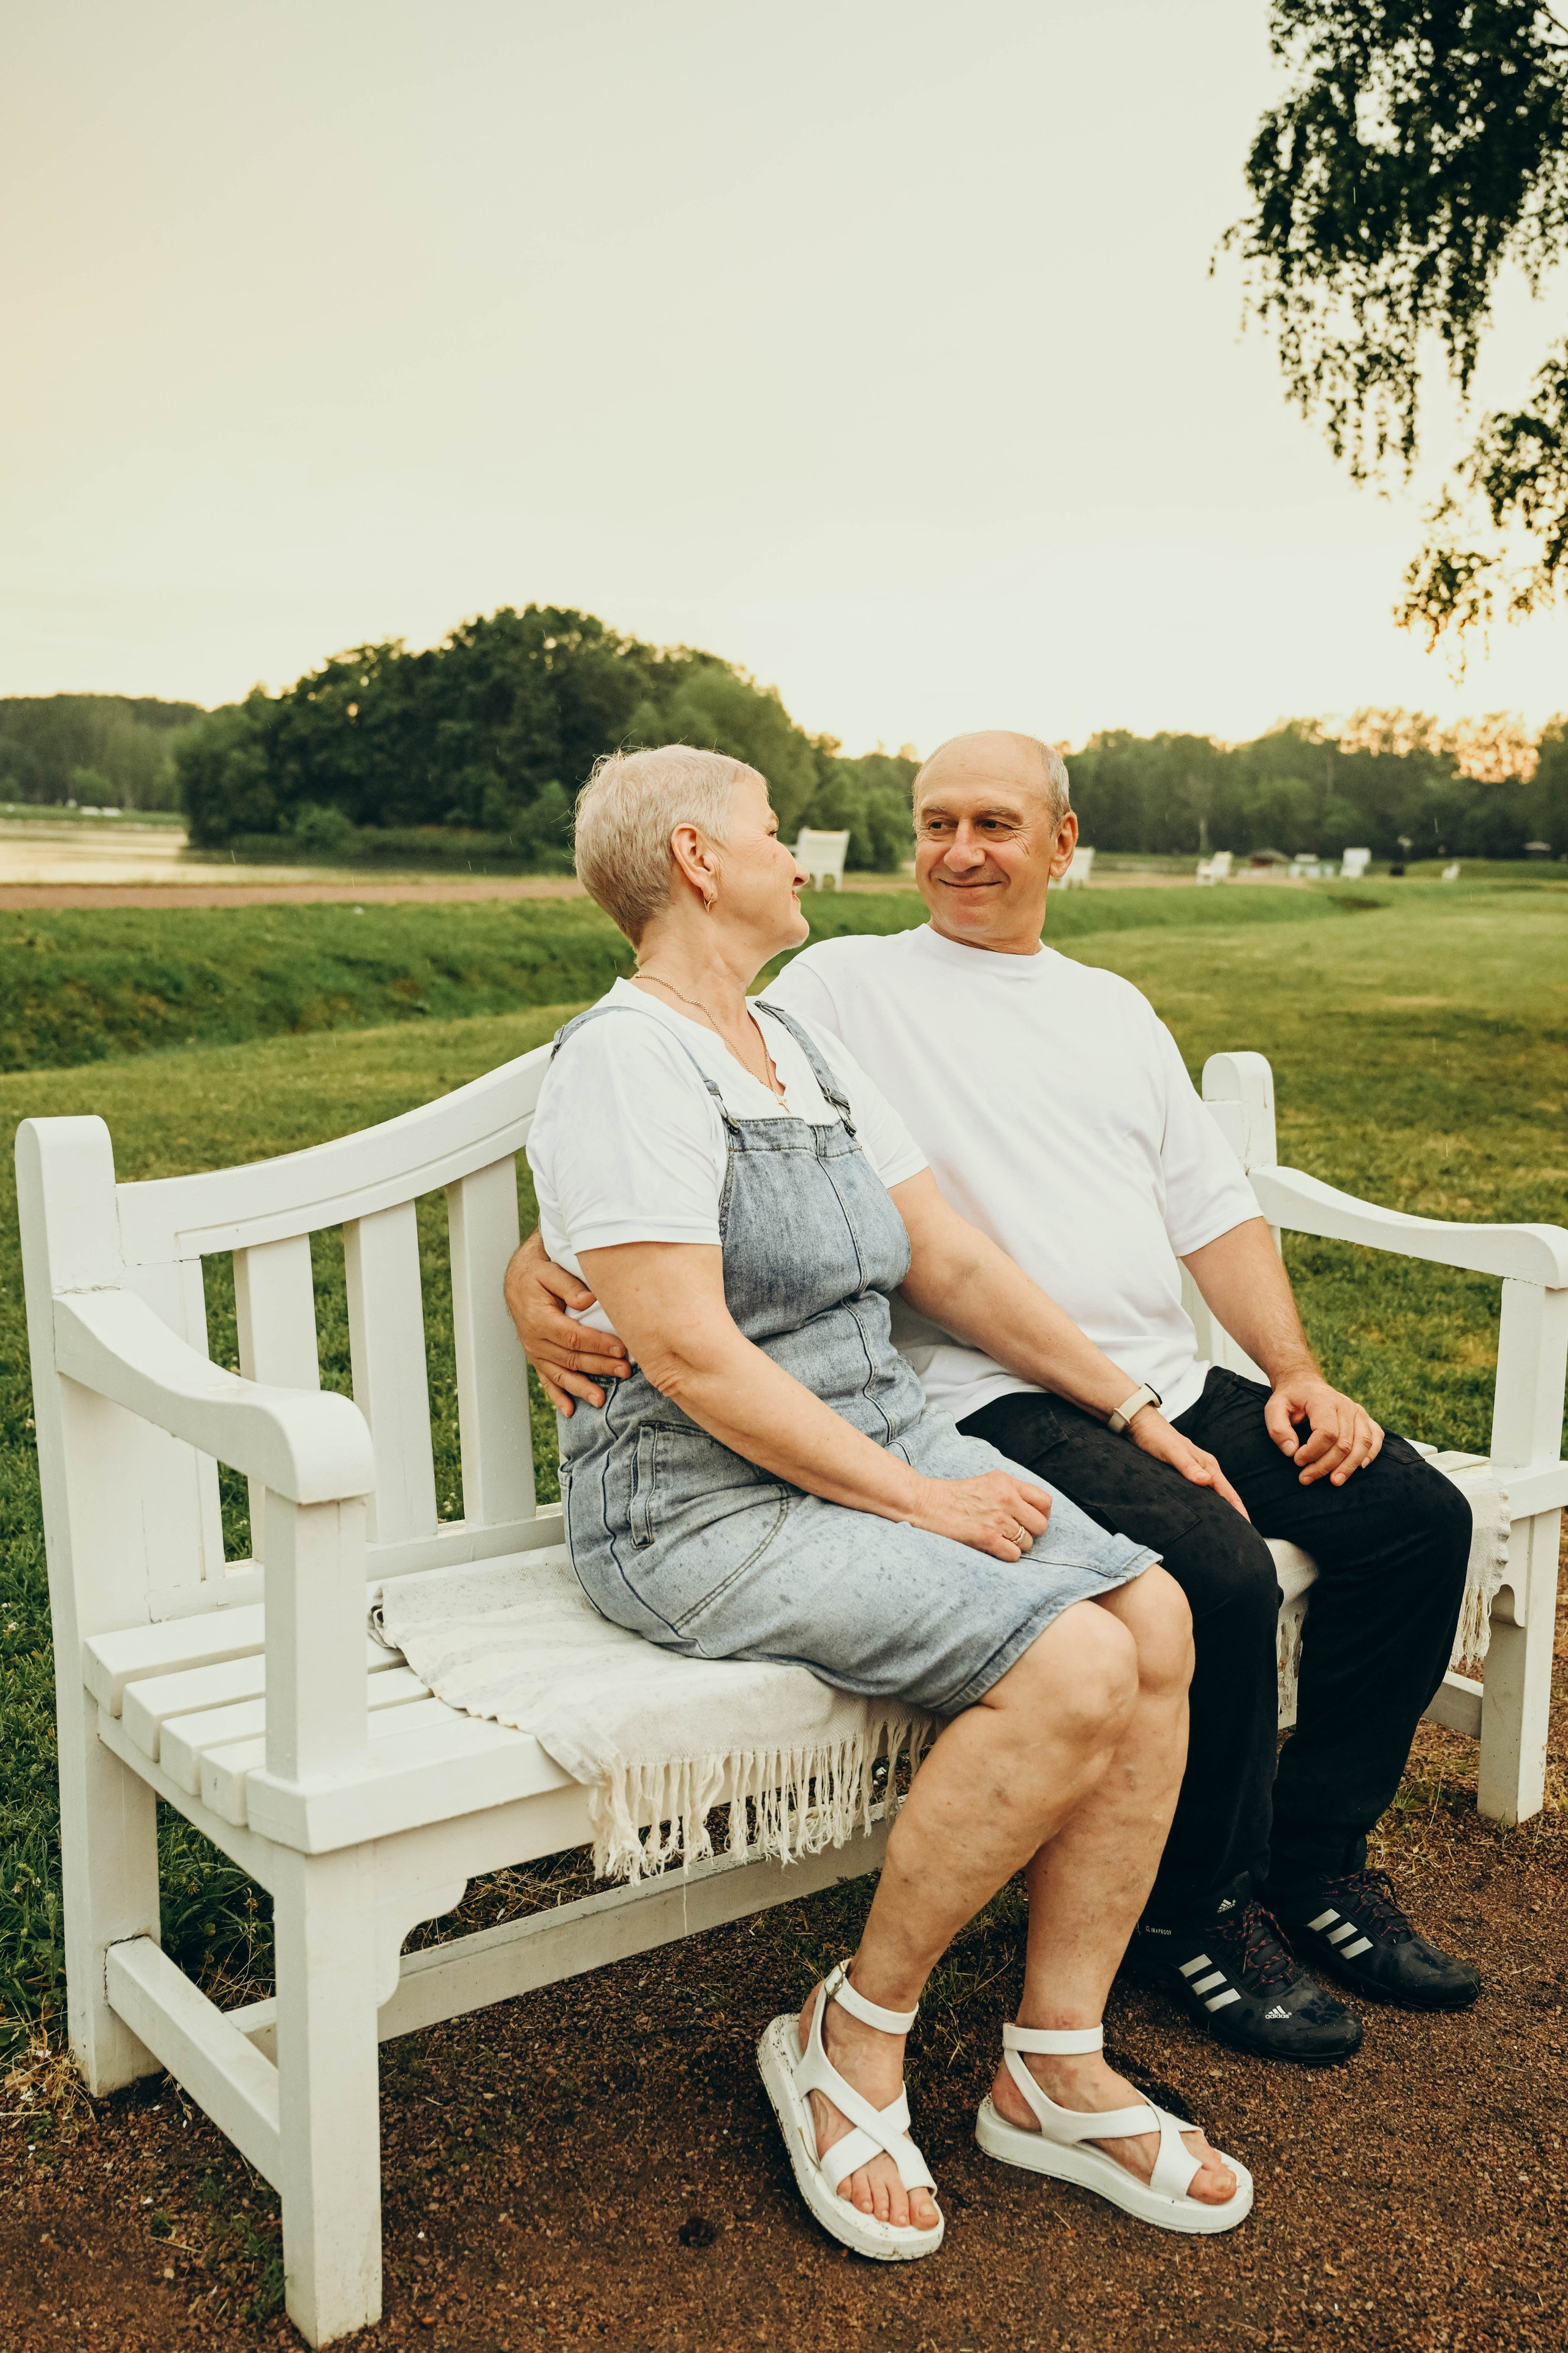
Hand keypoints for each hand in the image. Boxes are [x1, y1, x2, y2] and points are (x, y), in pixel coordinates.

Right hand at [502, 1230, 630, 1414]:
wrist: (517, 1279)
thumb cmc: (537, 1273)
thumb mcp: (549, 1270)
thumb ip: (567, 1284)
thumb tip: (588, 1300)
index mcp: (539, 1318)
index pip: (573, 1336)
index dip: (598, 1344)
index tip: (621, 1348)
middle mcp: (535, 1339)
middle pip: (571, 1358)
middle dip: (599, 1366)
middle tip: (624, 1371)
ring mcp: (535, 1352)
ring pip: (560, 1374)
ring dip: (581, 1387)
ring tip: (600, 1400)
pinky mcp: (537, 1358)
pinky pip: (546, 1380)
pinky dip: (557, 1396)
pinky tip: (569, 1410)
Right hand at [909, 1470, 1052, 1561]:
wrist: (925, 1503)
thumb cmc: (954, 1496)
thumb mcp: (987, 1482)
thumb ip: (1011, 1492)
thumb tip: (1034, 1511)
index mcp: (1007, 1482)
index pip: (1045, 1501)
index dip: (1041, 1515)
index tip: (1031, 1521)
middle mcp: (1006, 1498)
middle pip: (1040, 1525)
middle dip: (1030, 1533)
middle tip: (1015, 1534)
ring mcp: (997, 1519)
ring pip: (1027, 1543)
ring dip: (1015, 1546)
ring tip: (998, 1539)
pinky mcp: (987, 1537)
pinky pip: (1013, 1555)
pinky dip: (1005, 1555)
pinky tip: (992, 1547)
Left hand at [1128, 1409, 1250, 1519]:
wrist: (1142, 1425)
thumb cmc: (1157, 1437)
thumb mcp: (1172, 1452)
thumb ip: (1188, 1466)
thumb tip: (1206, 1481)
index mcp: (1208, 1465)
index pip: (1229, 1493)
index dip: (1239, 1511)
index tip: (1247, 1528)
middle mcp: (1205, 1469)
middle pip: (1224, 1496)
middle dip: (1234, 1515)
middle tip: (1239, 1536)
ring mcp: (1196, 1472)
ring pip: (1213, 1495)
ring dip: (1220, 1511)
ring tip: (1224, 1530)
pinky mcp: (1185, 1474)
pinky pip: (1200, 1493)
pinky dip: (1205, 1505)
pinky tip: (1203, 1515)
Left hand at [1264, 1371, 1383, 1486]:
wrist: (1304, 1385)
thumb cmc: (1290, 1399)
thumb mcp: (1274, 1408)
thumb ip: (1278, 1429)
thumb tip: (1291, 1451)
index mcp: (1323, 1400)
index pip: (1327, 1433)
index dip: (1313, 1452)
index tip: (1297, 1461)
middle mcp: (1346, 1405)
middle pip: (1344, 1443)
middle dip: (1325, 1465)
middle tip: (1306, 1478)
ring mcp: (1358, 1412)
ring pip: (1363, 1443)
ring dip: (1349, 1466)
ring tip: (1334, 1481)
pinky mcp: (1365, 1419)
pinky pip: (1376, 1438)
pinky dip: (1372, 1454)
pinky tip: (1360, 1467)